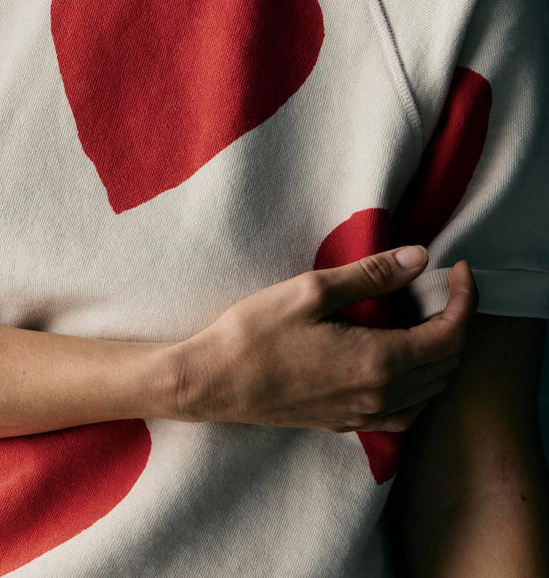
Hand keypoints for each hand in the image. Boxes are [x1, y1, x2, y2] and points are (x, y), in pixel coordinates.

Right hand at [171, 248, 477, 432]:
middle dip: (457, 322)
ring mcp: (363, 416)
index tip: (459, 269)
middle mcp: (380, 397)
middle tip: (443, 287)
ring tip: (425, 317)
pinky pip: (405, 412)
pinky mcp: (346, 423)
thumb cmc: (255, 333)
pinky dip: (419, 384)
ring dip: (441, 355)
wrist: (214, 382)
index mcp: (379, 362)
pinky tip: (399, 360)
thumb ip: (372, 275)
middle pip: (448, 365)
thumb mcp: (312, 291)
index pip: (451, 335)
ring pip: (431, 392)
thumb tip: (420, 257)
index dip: (466, 299)